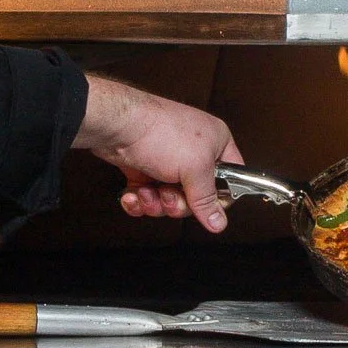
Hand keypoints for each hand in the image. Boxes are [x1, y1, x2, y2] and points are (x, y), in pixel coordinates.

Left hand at [71, 74, 243, 232]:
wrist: (117, 125)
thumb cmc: (159, 132)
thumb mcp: (195, 168)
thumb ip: (207, 199)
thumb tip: (219, 222)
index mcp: (215, 144)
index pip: (229, 180)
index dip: (218, 199)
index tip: (205, 208)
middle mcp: (193, 153)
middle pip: (196, 196)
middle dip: (178, 203)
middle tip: (169, 195)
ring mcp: (168, 161)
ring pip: (170, 200)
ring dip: (156, 202)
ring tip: (148, 192)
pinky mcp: (145, 169)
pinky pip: (148, 196)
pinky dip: (140, 200)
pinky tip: (134, 194)